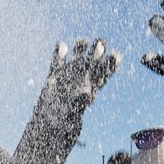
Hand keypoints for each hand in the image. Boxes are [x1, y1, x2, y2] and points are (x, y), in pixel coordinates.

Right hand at [19, 38, 120, 163]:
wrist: (47, 123)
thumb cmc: (64, 122)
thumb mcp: (74, 113)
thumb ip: (81, 103)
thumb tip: (87, 95)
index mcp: (90, 88)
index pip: (103, 74)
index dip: (110, 65)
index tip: (116, 55)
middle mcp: (80, 79)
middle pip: (91, 63)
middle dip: (96, 52)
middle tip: (101, 41)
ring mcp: (67, 76)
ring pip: (75, 59)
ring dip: (79, 50)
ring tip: (82, 41)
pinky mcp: (53, 76)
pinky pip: (56, 63)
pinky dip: (58, 54)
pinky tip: (61, 44)